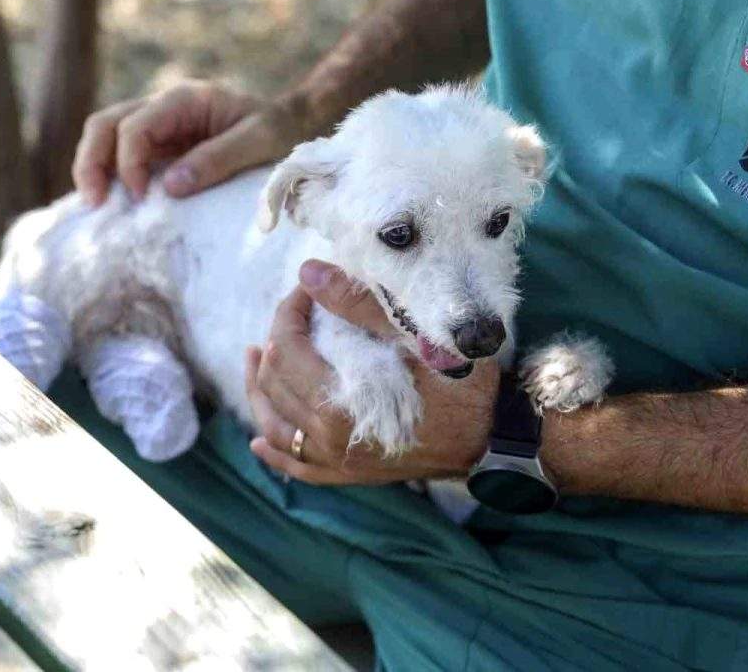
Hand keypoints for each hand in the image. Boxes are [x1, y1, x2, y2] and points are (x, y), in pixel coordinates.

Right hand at [72, 81, 297, 202]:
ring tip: (97, 206)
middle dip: (92, 162)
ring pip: (105, 138)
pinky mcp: (160, 148)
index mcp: (184, 99)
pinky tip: (110, 204)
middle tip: (96, 205)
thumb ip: (218, 159)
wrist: (292, 123)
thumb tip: (171, 186)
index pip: (135, 126)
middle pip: (105, 125)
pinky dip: (110, 177)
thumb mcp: (260, 141)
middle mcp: (163, 108)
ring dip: (94, 169)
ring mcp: (158, 127)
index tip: (143, 198)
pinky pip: (121, 156)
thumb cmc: (279, 129)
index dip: (129, 163)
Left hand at [246, 260, 498, 484]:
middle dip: (275, 340)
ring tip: (253, 359)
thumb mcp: (415, 336)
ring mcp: (337, 461)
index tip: (305, 290)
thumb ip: (359, 305)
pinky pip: (298, 467)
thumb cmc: (461, 384)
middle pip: (274, 383)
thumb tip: (308, 273)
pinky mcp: (350, 474)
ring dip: (259, 389)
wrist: (494, 437)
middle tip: (293, 313)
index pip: (287, 348)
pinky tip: (261, 441)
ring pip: (275, 425)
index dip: (289, 312)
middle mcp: (329, 438)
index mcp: (339, 403)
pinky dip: (276, 452)